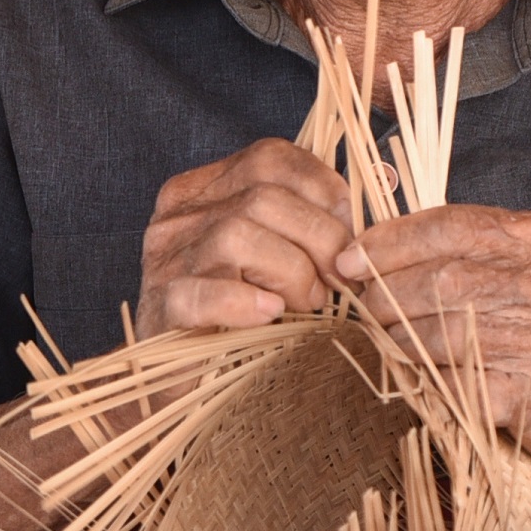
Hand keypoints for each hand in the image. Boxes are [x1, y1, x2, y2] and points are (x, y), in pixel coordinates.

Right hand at [138, 140, 361, 335]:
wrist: (180, 372)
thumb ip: (307, 221)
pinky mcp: (159, 309)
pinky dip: (243, 302)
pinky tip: (270, 313)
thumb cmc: (243, 308)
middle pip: (263, 199)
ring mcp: (165, 261)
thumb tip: (370, 202)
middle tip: (338, 280)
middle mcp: (180, 216)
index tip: (350, 229)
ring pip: (237, 238)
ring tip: (306, 302)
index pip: (270, 159)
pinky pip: (202, 294)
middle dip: (320, 239)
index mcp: (206, 189)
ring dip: (291, 273)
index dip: (323, 188)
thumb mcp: (275, 250)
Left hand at [339, 203, 530, 483]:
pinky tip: (418, 375)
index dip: (393, 242)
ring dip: (399, 339)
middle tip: (364, 308)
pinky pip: (459, 384)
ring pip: (444, 334)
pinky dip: (426, 380)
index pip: (456, 226)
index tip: (350, 259)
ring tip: (386, 340)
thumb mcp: (524, 266)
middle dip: (387, 295)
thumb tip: (367, 250)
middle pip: (445, 280)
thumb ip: (463, 249)